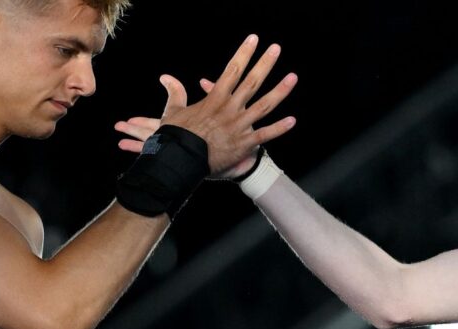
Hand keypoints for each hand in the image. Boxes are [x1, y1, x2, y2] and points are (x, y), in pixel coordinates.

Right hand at [115, 34, 297, 177]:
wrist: (180, 160)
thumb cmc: (176, 136)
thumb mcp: (173, 111)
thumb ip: (174, 92)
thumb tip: (165, 77)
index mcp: (215, 99)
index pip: (232, 70)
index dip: (244, 53)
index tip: (253, 39)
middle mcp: (230, 109)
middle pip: (251, 82)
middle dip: (265, 64)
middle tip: (276, 48)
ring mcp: (239, 126)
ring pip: (264, 106)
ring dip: (280, 91)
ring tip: (293, 77)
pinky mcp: (243, 144)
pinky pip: (264, 135)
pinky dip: (279, 128)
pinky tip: (293, 120)